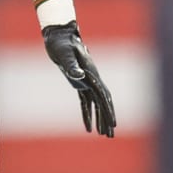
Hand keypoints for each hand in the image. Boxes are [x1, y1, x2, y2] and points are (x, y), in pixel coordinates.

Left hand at [42, 22, 116, 136]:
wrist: (59, 36)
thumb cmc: (62, 44)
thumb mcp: (65, 55)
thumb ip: (72, 66)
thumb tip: (79, 76)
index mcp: (92, 74)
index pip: (103, 97)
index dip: (109, 111)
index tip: (113, 124)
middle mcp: (93, 79)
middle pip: (103, 103)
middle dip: (107, 119)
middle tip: (110, 136)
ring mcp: (87, 82)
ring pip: (96, 105)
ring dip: (100, 119)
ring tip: (103, 135)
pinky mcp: (79, 83)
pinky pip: (85, 103)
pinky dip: (87, 115)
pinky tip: (87, 127)